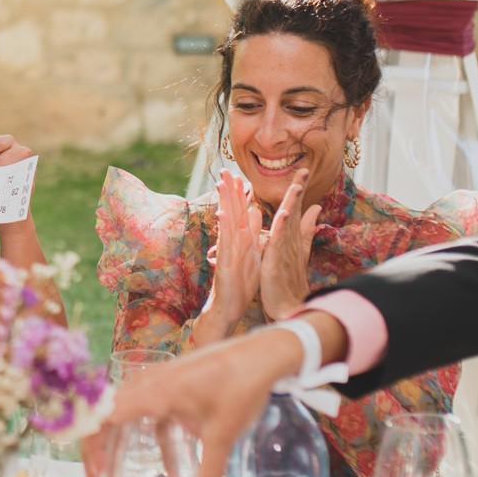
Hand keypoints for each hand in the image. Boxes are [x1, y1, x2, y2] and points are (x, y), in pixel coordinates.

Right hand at [99, 311, 346, 476]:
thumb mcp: (222, 437)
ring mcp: (159, 382)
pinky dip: (157, 444)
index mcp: (152, 393)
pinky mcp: (173, 385)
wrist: (262, 356)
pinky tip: (176, 473)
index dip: (91, 447)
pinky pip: (153, 417)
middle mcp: (148, 384)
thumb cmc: (239, 388)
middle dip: (103, 453)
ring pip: (130, 419)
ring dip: (126, 450)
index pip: (102, 417)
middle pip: (109, 418)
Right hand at [196, 173, 262, 342]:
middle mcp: (232, 241)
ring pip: (227, 223)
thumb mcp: (253, 253)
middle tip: (225, 170)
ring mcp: (227, 251)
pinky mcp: (225, 262)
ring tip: (221, 184)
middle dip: (228, 191)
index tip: (239, 175)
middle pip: (231, 211)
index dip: (239, 193)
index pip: (240, 211)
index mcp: (241, 238)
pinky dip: (224, 227)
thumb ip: (254, 232)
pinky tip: (222, 213)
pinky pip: (226, 242)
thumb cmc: (241, 282)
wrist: (229, 306)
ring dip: (224, 203)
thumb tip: (257, 212)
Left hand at [258, 170, 321, 318]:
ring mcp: (286, 252)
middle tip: (304, 169)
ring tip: (297, 185)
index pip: (296, 210)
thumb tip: (315, 210)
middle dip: (299, 190)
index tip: (303, 170)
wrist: (288, 309)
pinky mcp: (277, 262)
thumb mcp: (297, 252)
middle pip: (296, 212)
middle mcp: (292, 243)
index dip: (299, 191)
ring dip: (293, 205)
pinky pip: (279, 243)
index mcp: (292, 239)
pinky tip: (286, 215)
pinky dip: (283, 228)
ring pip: (289, 224)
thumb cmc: (290, 282)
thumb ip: (305, 230)